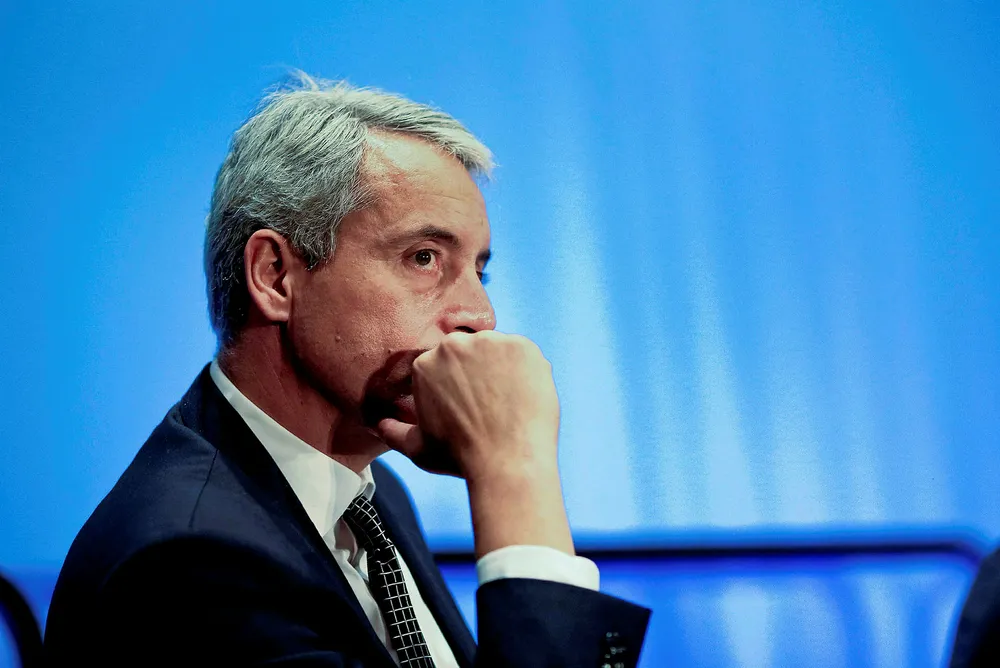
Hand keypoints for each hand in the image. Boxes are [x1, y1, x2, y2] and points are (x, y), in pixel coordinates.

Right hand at [377, 331, 559, 480]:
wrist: (507, 462)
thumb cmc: (460, 456)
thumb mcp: (417, 447)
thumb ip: (394, 432)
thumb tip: (378, 426)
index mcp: (425, 363)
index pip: (445, 366)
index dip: (459, 387)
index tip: (469, 407)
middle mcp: (454, 345)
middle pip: (470, 352)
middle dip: (478, 373)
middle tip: (490, 406)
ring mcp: (491, 342)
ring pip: (497, 351)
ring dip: (502, 370)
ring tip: (507, 403)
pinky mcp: (523, 346)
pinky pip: (524, 353)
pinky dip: (526, 371)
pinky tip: (524, 397)